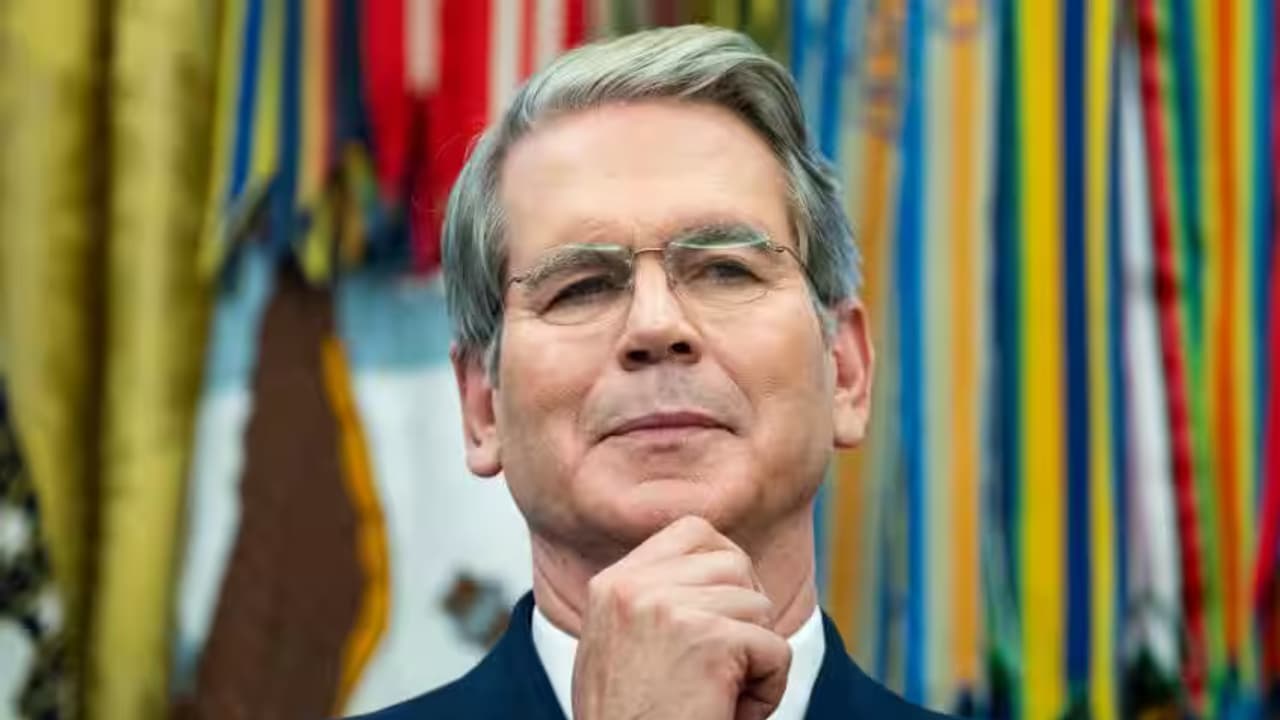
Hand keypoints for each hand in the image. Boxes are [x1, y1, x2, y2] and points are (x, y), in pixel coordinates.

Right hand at [570, 516, 790, 719]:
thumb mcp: (618, 644)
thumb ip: (653, 599)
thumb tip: (722, 563)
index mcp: (613, 584)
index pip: (693, 533)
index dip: (725, 568)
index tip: (722, 615)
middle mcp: (637, 587)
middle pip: (735, 563)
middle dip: (746, 615)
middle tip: (724, 667)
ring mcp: (672, 609)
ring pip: (759, 606)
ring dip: (756, 657)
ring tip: (721, 698)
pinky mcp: (709, 641)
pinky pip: (776, 649)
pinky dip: (769, 689)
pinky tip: (731, 714)